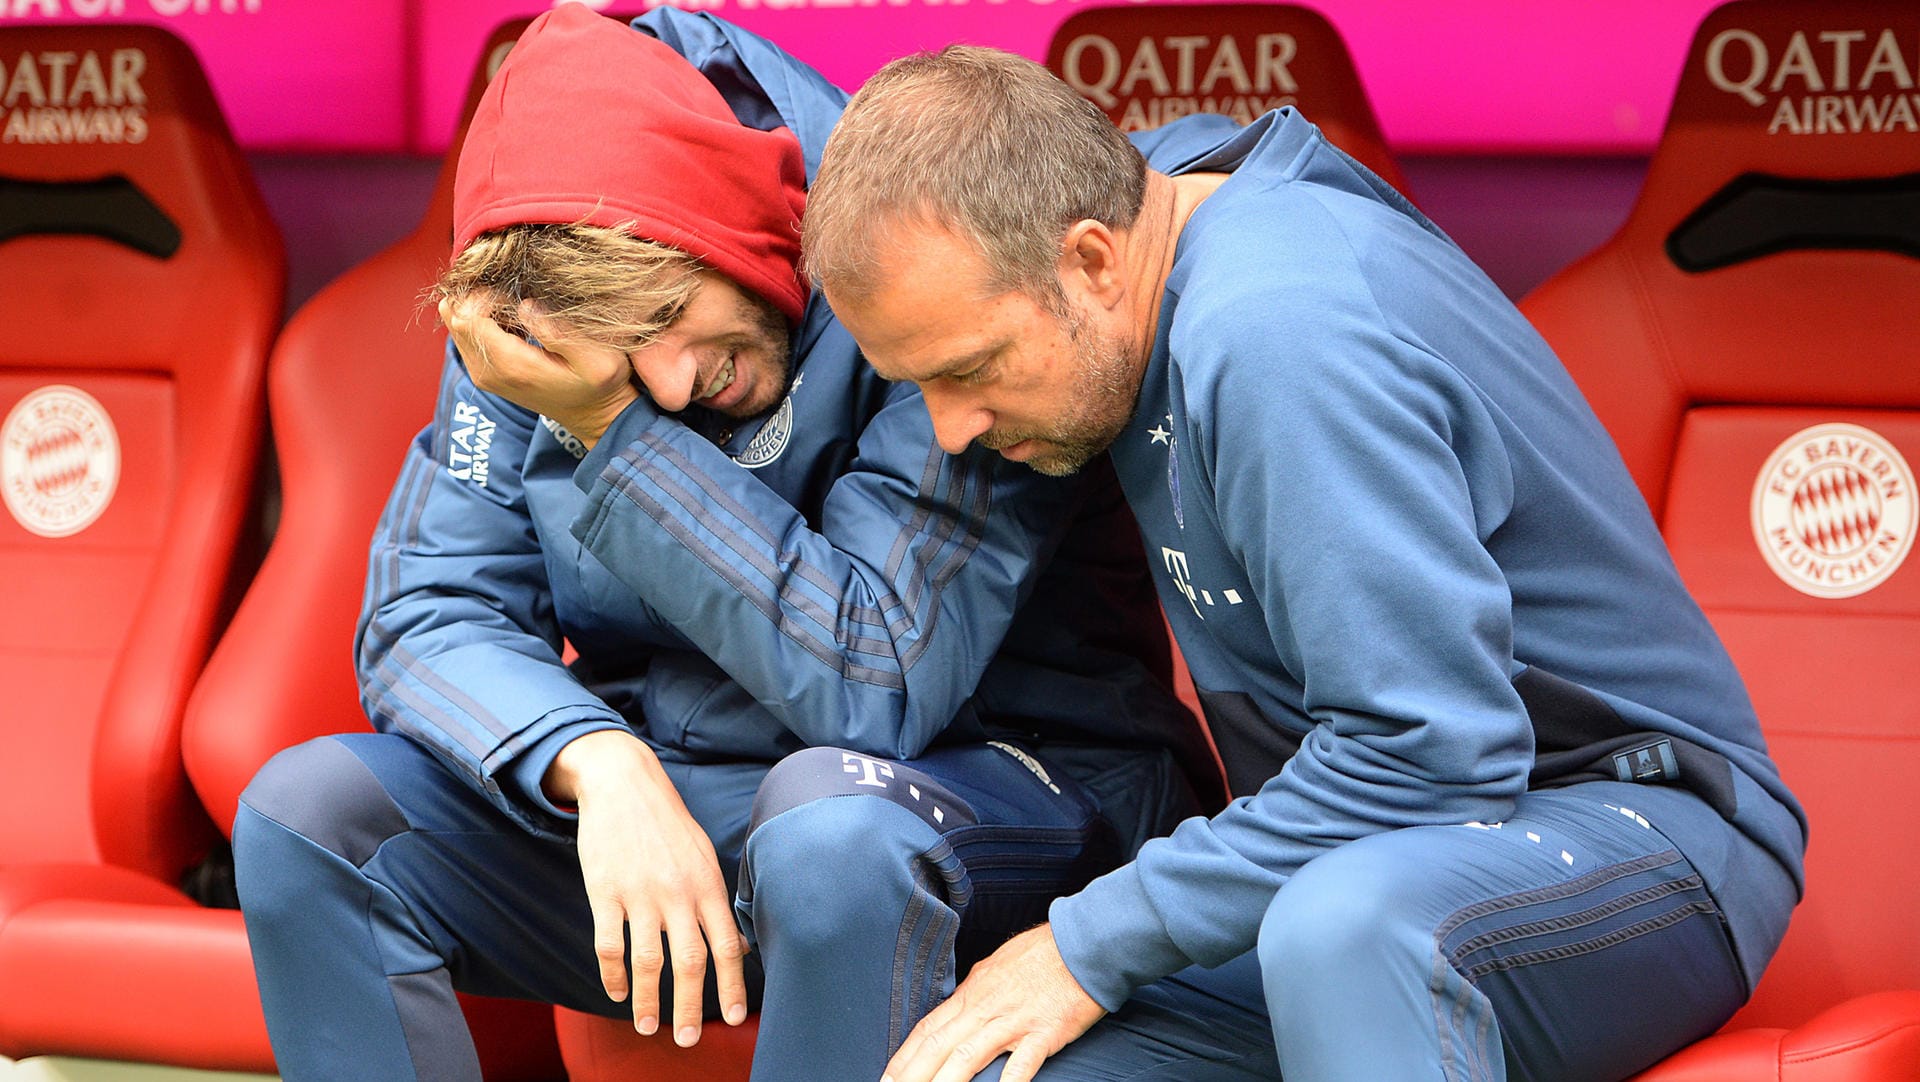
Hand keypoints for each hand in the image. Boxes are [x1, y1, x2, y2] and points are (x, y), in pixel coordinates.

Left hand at [438, 293, 637, 447]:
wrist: (594, 415)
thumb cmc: (600, 385)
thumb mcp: (598, 360)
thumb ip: (560, 331)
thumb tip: (524, 305)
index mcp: (511, 365)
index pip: (468, 315)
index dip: (485, 293)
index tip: (514, 289)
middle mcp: (487, 371)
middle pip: (454, 316)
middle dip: (475, 294)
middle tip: (509, 288)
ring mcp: (482, 373)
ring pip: (455, 323)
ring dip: (476, 304)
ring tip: (510, 300)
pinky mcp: (484, 371)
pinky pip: (465, 334)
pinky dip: (479, 316)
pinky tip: (509, 315)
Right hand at [545, 730, 749, 1044]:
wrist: (623, 783)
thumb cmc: (667, 823)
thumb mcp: (704, 854)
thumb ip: (717, 900)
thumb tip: (740, 946)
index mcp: (707, 884)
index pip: (728, 944)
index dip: (733, 985)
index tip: (736, 1017)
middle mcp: (678, 893)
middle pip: (689, 963)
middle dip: (690, 1008)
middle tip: (687, 1039)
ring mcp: (640, 894)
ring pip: (646, 963)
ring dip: (647, 1001)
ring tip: (648, 1027)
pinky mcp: (604, 892)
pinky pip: (608, 945)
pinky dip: (612, 976)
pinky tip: (616, 992)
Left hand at [882, 924, 1105, 1081]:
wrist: (1084, 943)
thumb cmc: (1046, 953)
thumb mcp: (999, 966)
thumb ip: (979, 990)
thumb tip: (962, 1004)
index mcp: (974, 993)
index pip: (928, 1028)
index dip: (905, 1056)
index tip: (887, 1077)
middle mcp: (986, 1008)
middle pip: (938, 1045)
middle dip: (911, 1075)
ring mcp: (1013, 1021)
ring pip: (967, 1056)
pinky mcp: (1044, 1032)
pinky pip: (1020, 1064)